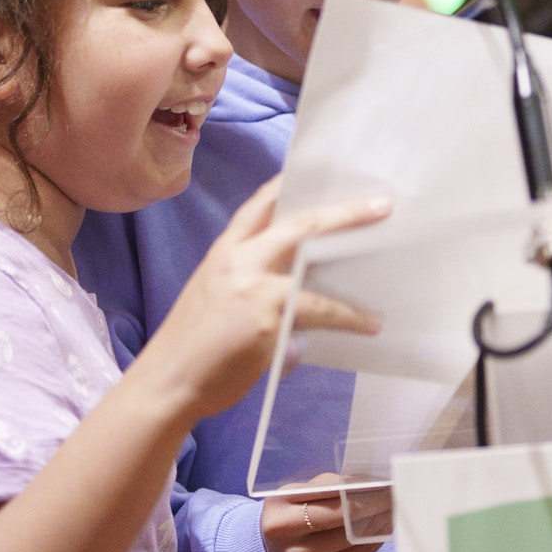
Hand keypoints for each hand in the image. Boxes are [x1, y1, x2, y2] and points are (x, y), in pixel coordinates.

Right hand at [134, 181, 388, 422]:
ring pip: (315, 265)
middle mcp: (238, 261)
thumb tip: (305, 296)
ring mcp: (253, 286)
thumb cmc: (193, 347)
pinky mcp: (267, 317)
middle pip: (299, 224)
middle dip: (344, 212)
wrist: (168, 381)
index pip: (259, 207)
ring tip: (384, 271)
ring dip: (353, 271)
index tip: (317, 169)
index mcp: (224, 252)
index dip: (288, 186)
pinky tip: (369, 325)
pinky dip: (348, 318)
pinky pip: (320, 311)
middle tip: (381, 205)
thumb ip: (255, 286)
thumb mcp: (217, 298)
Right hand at [262, 484, 389, 551]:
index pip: (327, 488)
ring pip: (353, 534)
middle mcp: (285, 532)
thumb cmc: (296, 518)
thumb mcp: (299, 497)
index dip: (359, 483)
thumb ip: (328, 487)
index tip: (382, 478)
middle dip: (374, 500)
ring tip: (394, 507)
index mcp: (279, 504)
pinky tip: (385, 526)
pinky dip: (376, 537)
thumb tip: (372, 481)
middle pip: (342, 513)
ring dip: (380, 519)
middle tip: (396, 492)